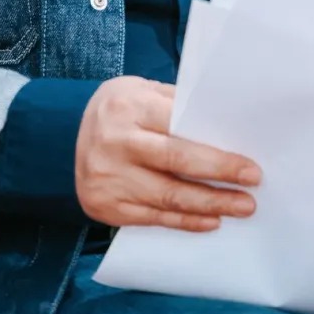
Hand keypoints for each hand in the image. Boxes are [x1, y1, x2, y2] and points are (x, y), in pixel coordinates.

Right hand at [75, 76, 260, 231]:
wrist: (61, 136)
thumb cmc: (118, 110)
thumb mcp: (141, 92)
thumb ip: (177, 108)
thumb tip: (226, 130)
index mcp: (128, 106)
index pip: (180, 130)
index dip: (218, 152)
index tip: (250, 167)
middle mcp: (114, 142)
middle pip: (176, 164)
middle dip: (220, 177)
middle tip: (252, 188)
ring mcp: (107, 177)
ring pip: (168, 198)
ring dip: (210, 205)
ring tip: (241, 207)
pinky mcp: (104, 205)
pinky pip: (152, 218)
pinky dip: (184, 222)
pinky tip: (210, 221)